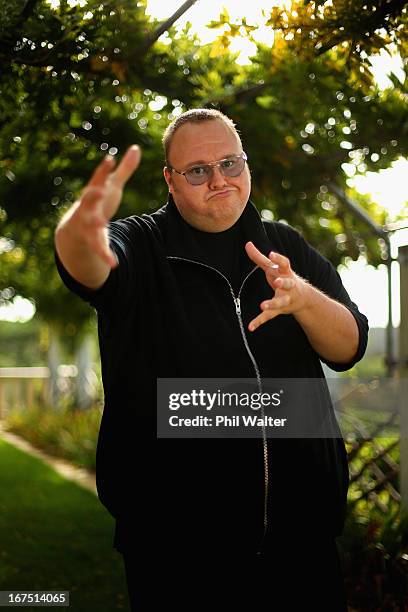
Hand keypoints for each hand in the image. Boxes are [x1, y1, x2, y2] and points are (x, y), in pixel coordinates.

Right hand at [69, 145, 140, 267]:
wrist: (76, 229)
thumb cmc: (98, 203)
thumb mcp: (112, 187)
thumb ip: (124, 170)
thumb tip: (136, 148)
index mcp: (94, 193)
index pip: (98, 178)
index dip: (103, 170)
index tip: (109, 159)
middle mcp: (88, 207)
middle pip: (89, 199)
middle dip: (93, 194)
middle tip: (99, 189)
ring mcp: (88, 224)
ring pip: (91, 224)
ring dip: (96, 224)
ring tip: (103, 225)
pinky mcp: (92, 241)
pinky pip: (99, 248)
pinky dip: (106, 255)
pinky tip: (114, 263)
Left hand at [244, 241, 309, 331]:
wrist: (303, 299)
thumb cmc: (284, 278)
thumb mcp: (273, 268)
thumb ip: (259, 257)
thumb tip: (247, 243)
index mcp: (286, 273)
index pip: (285, 264)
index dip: (279, 259)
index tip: (271, 254)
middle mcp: (289, 286)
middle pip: (288, 284)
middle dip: (284, 283)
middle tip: (277, 282)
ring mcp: (285, 299)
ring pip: (280, 302)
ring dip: (272, 303)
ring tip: (263, 305)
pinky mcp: (279, 310)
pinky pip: (269, 316)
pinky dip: (260, 321)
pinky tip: (251, 327)